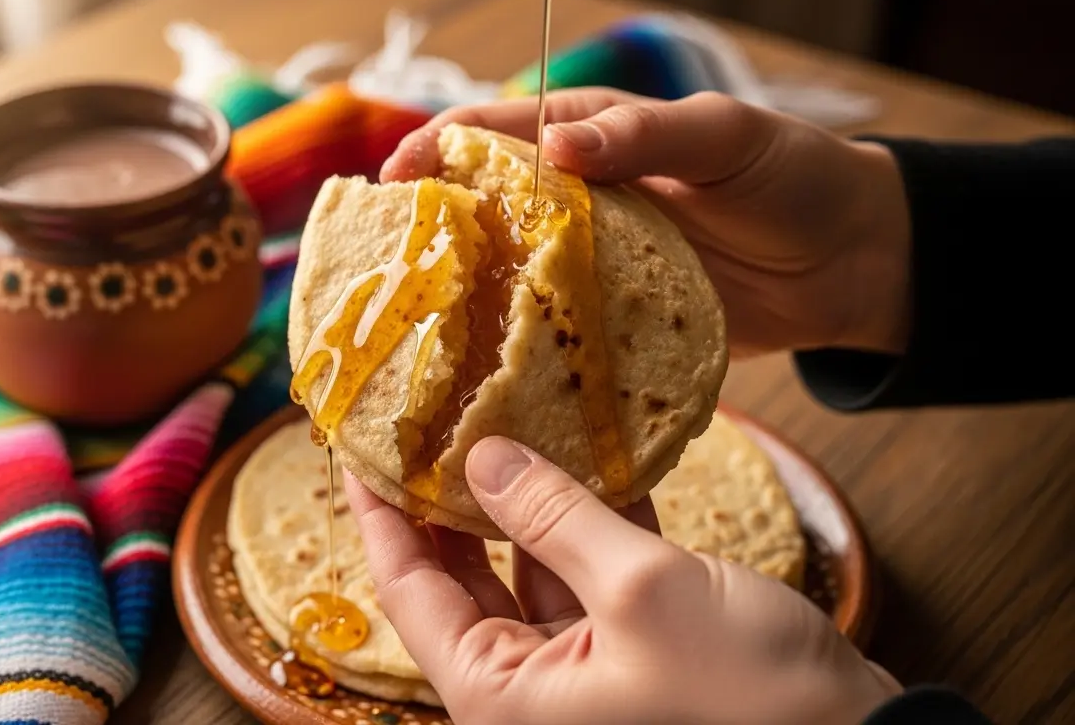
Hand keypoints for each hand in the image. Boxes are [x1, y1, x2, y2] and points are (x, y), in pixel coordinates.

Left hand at [345, 437, 899, 724]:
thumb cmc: (750, 699)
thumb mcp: (641, 590)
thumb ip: (554, 517)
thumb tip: (481, 458)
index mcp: (502, 695)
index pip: (410, 590)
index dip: (380, 514)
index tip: (357, 446)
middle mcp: (530, 688)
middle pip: (463, 576)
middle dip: (450, 496)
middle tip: (430, 415)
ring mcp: (584, 668)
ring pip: (532, 565)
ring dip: (530, 494)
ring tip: (508, 411)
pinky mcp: (636, 649)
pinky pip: (592, 572)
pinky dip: (593, 516)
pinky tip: (594, 449)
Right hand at [382, 88, 912, 357]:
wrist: (851, 266)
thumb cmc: (791, 180)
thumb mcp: (724, 139)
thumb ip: (643, 137)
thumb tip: (553, 144)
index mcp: (592, 137)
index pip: (494, 133)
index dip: (437, 150)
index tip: (394, 180)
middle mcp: (577, 201)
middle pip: (485, 210)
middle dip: (431, 232)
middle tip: (384, 267)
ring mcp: (590, 265)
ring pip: (509, 276)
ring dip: (463, 298)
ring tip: (413, 330)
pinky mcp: (610, 321)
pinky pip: (554, 332)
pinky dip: (518, 349)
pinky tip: (483, 374)